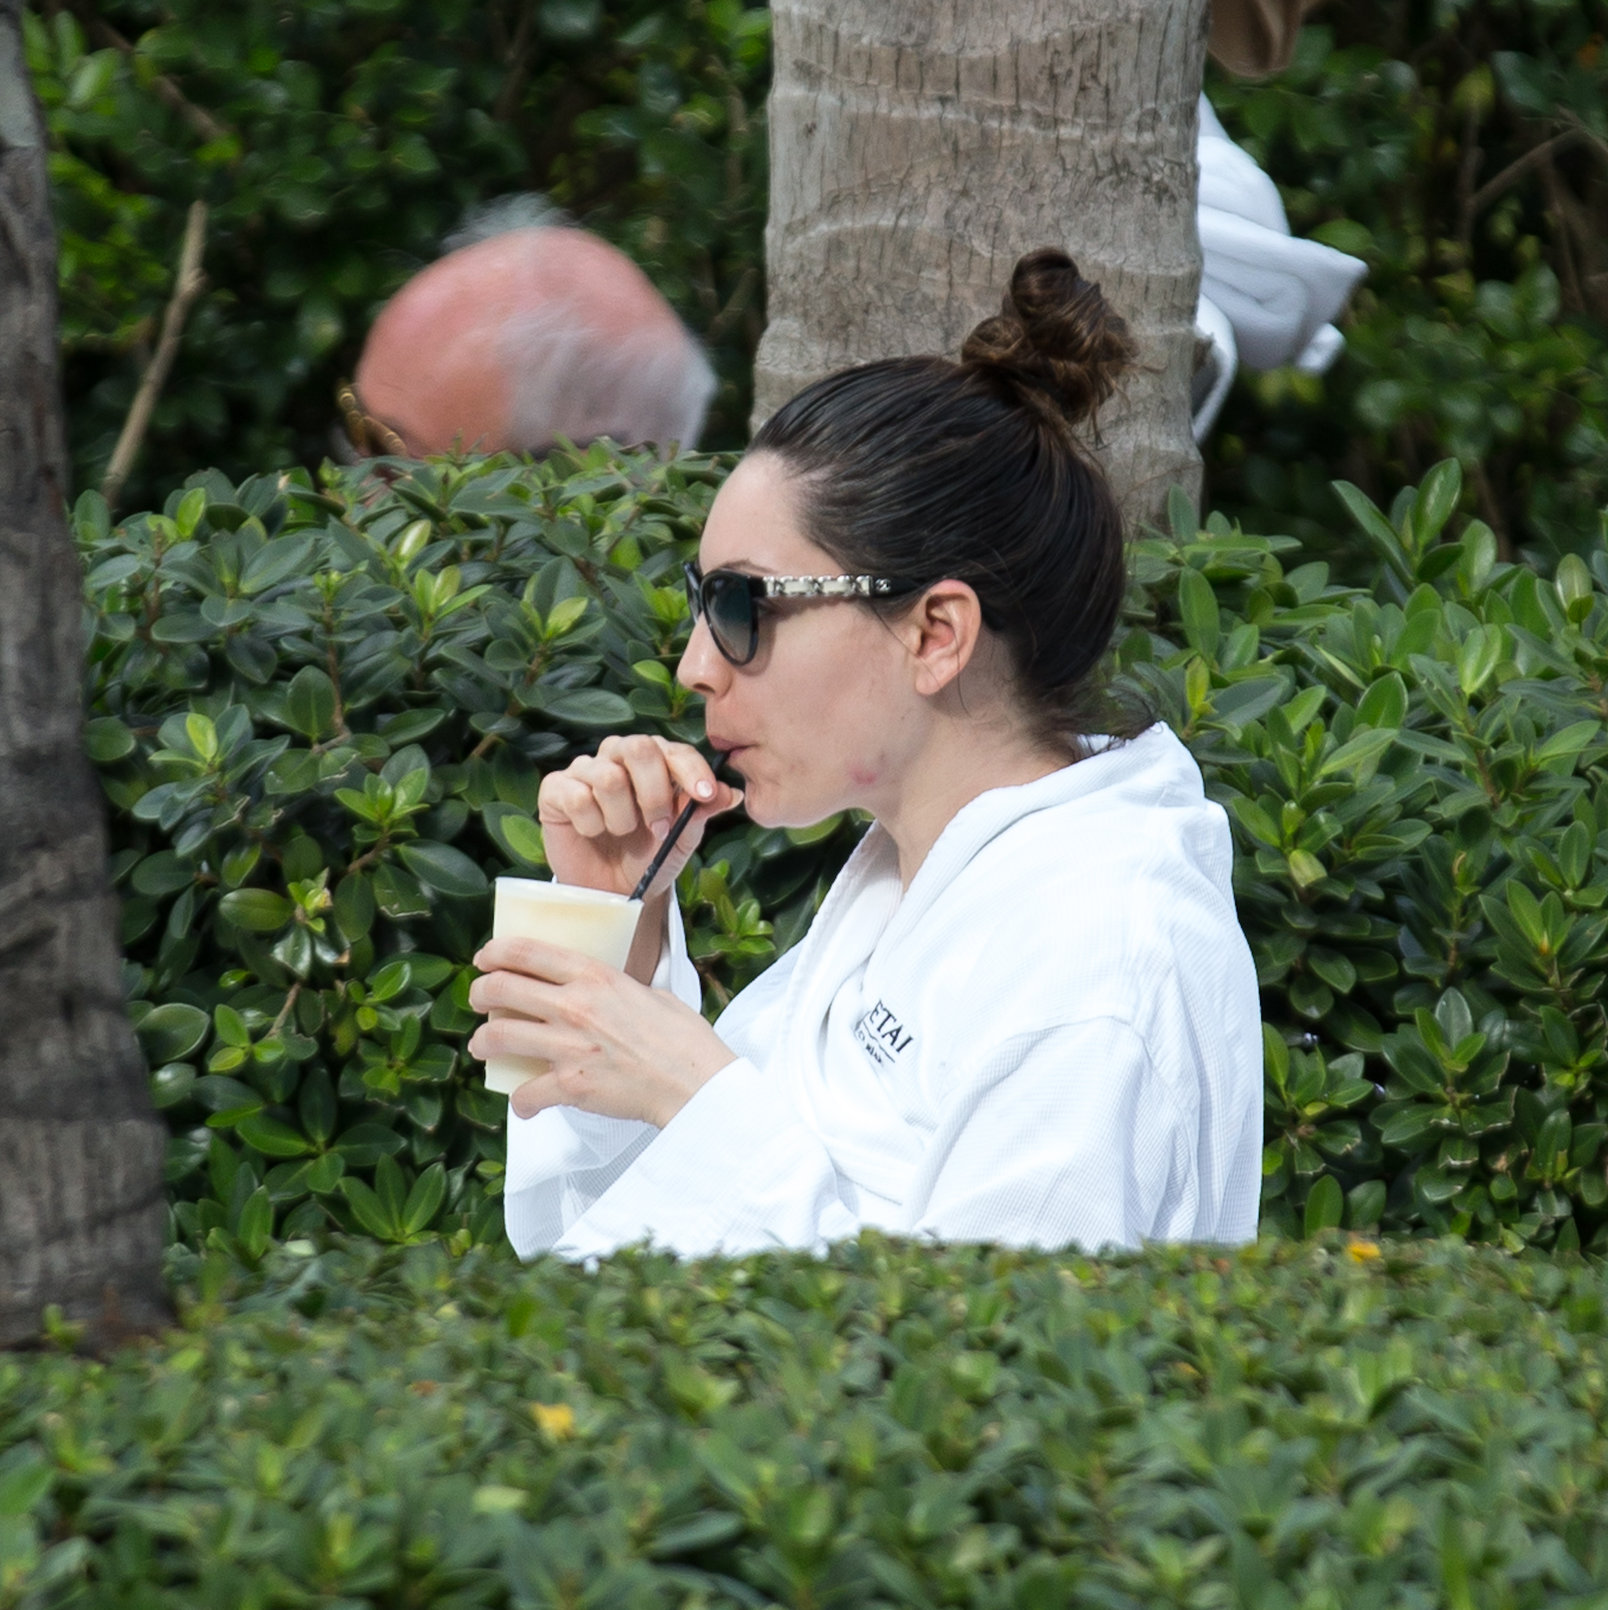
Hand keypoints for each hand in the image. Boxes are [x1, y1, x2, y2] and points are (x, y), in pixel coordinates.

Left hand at [468, 936, 735, 1125]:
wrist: (694, 1083)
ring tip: (483, 1045)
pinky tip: (526, 1103)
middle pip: (501, 989)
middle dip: (480, 993)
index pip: (527, 951)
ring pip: (498, 1037)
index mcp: (595, 976)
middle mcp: (575, 1006)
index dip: (496, 952)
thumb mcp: (650, 993)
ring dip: (483, 1042)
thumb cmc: (683, 1040)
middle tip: (479, 999)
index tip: (486, 958)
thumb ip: (618, 988)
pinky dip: (521, 1102)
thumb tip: (606, 993)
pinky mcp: (570, 1085)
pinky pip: (525, 1093)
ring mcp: (569, 1047)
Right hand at [538, 736, 743, 898]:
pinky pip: (577, 796)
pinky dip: (592, 824)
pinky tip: (593, 833)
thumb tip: (731, 793)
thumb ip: (702, 811)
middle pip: (638, 748)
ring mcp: (585, 770)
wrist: (612, 890)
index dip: (692, 770)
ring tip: (622, 833)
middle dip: (654, 793)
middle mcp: (618, 756)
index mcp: (654, 760)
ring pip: (608, 777)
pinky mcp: (555, 789)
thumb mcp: (683, 838)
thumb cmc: (648, 857)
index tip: (705, 795)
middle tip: (659, 828)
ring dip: (622, 817)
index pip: (674, 750)